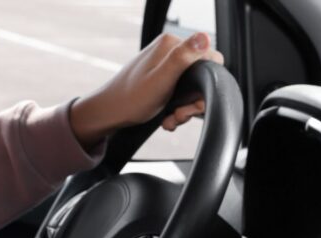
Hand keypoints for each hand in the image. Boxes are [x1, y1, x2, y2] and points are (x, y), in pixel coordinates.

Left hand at [70, 32, 223, 147]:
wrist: (110, 113)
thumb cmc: (131, 99)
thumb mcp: (162, 79)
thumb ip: (183, 57)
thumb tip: (204, 36)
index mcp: (171, 44)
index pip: (210, 58)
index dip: (208, 83)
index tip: (192, 100)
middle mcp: (170, 51)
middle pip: (202, 77)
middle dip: (193, 102)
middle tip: (179, 114)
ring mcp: (167, 65)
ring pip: (193, 89)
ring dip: (185, 109)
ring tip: (171, 117)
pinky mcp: (164, 78)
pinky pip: (182, 94)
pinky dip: (178, 109)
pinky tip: (167, 117)